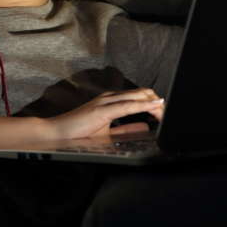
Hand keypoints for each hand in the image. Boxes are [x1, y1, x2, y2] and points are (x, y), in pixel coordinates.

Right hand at [43, 88, 163, 140]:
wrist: (58, 133)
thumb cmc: (79, 132)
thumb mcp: (108, 132)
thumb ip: (126, 129)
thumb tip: (145, 127)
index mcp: (112, 100)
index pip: (140, 96)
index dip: (155, 104)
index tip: (165, 116)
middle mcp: (111, 97)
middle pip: (143, 93)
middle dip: (158, 103)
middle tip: (169, 116)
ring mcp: (106, 101)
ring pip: (138, 97)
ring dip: (155, 104)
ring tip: (166, 112)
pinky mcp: (102, 110)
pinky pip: (127, 106)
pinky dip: (143, 105)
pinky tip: (155, 107)